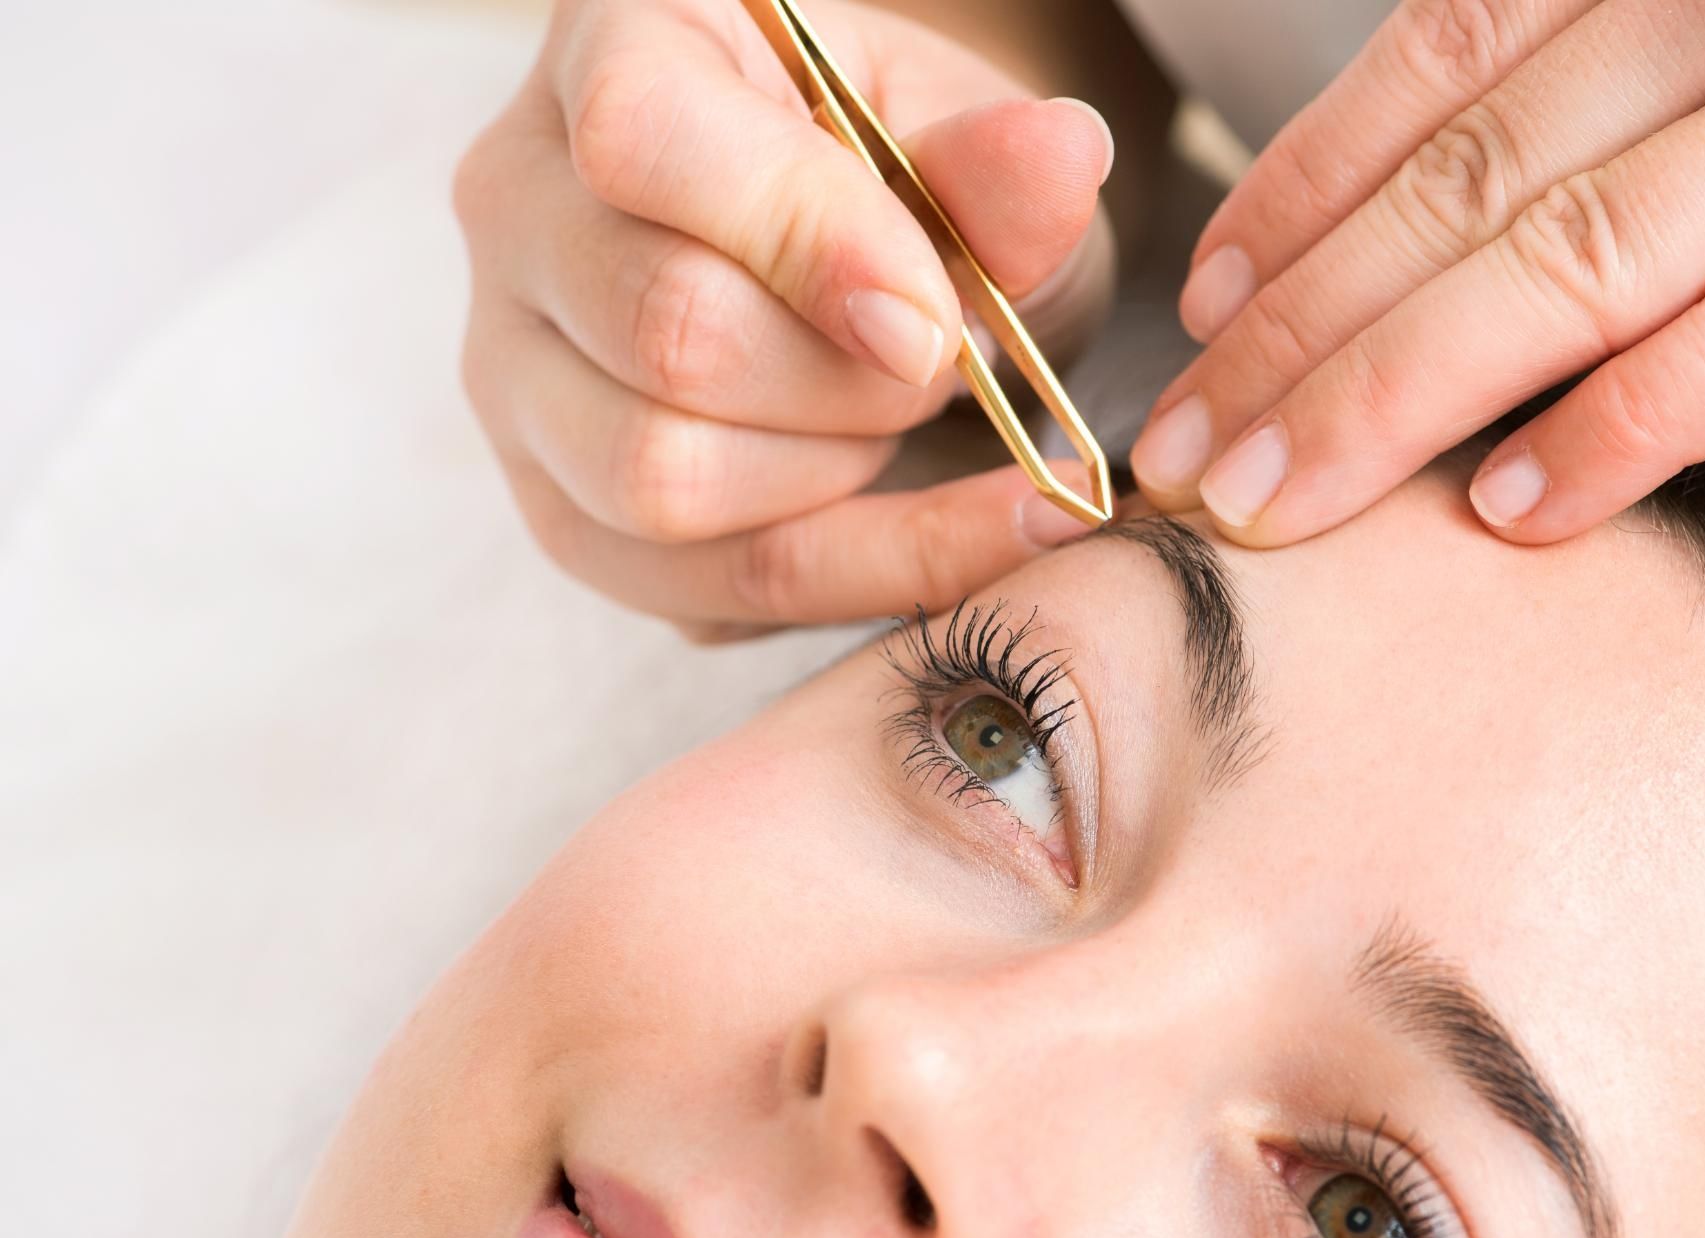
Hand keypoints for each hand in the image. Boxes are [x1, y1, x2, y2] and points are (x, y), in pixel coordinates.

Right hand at [455, 0, 1114, 636]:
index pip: (646, 141)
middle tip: (941, 359)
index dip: (806, 238)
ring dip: (839, 472)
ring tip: (901, 416)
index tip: (934, 314)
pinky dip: (865, 575)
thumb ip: (997, 165)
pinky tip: (966, 534)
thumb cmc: (901, 178)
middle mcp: (520, 209)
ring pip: (660, 479)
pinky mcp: (567, 513)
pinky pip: (708, 587)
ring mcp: (516, 375)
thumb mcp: (967, 140)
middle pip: (663, 334)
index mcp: (611, 50)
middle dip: (852, 379)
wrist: (851, 270)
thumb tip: (1058, 157)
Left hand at [1132, 0, 1704, 546]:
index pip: (1451, 55)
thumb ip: (1640, 54)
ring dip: (1396, 390)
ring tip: (1272, 498)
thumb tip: (1456, 188)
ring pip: (1580, 251)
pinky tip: (1513, 508)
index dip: (1306, 186)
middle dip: (1306, 327)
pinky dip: (1636, 416)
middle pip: (1477, 177)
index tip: (1204, 304)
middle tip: (1188, 446)